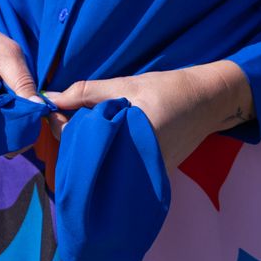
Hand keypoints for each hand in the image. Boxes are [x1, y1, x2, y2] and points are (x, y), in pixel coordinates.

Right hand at [0, 14, 70, 152]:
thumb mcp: (7, 52)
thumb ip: (22, 80)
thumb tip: (39, 107)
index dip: (17, 117)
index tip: (34, 110)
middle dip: (16, 123)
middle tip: (31, 107)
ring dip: (9, 121)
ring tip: (17, 102)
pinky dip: (1, 119)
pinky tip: (8, 105)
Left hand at [44, 62, 254, 171]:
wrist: (209, 101)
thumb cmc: (169, 89)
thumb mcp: (126, 85)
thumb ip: (87, 93)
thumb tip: (51, 98)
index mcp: (129, 141)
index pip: (80, 143)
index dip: (63, 127)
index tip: (55, 111)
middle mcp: (136, 165)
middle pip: (89, 160)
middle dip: (75, 141)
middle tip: (70, 116)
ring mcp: (145, 174)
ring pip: (104, 166)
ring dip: (91, 149)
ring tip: (91, 126)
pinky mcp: (152, 175)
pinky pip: (119, 169)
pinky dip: (109, 156)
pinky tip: (109, 138)